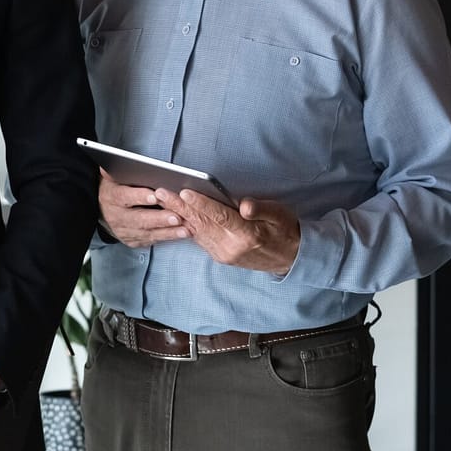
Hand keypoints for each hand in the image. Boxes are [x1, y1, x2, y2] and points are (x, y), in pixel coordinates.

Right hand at [96, 169, 189, 247]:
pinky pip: (151, 240)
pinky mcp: (132, 240)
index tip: (155, 196)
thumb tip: (118, 157)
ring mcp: (124, 231)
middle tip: (176, 216)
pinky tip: (180, 235)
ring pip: (147, 232)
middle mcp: (117, 216)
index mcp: (112, 197)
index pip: (124, 197)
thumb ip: (117, 168)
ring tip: (185, 229)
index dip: (140, 197)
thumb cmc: (113, 190)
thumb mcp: (111, 177)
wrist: (99, 210)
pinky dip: (167, 238)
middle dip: (159, 219)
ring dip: (168, 232)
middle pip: (138, 219)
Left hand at [155, 188, 300, 274]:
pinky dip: (186, 225)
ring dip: (177, 214)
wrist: (289, 259)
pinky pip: (200, 238)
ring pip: (196, 231)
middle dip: (179, 206)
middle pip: (201, 223)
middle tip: (160, 192)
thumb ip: (261, 209)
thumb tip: (244, 205)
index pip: (220, 217)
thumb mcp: (280, 215)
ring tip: (161, 199)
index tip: (184, 191)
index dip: (201, 203)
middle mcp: (232, 247)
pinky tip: (174, 213)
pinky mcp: (220, 256)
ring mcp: (224, 254)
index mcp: (248, 236)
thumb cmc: (285, 231)